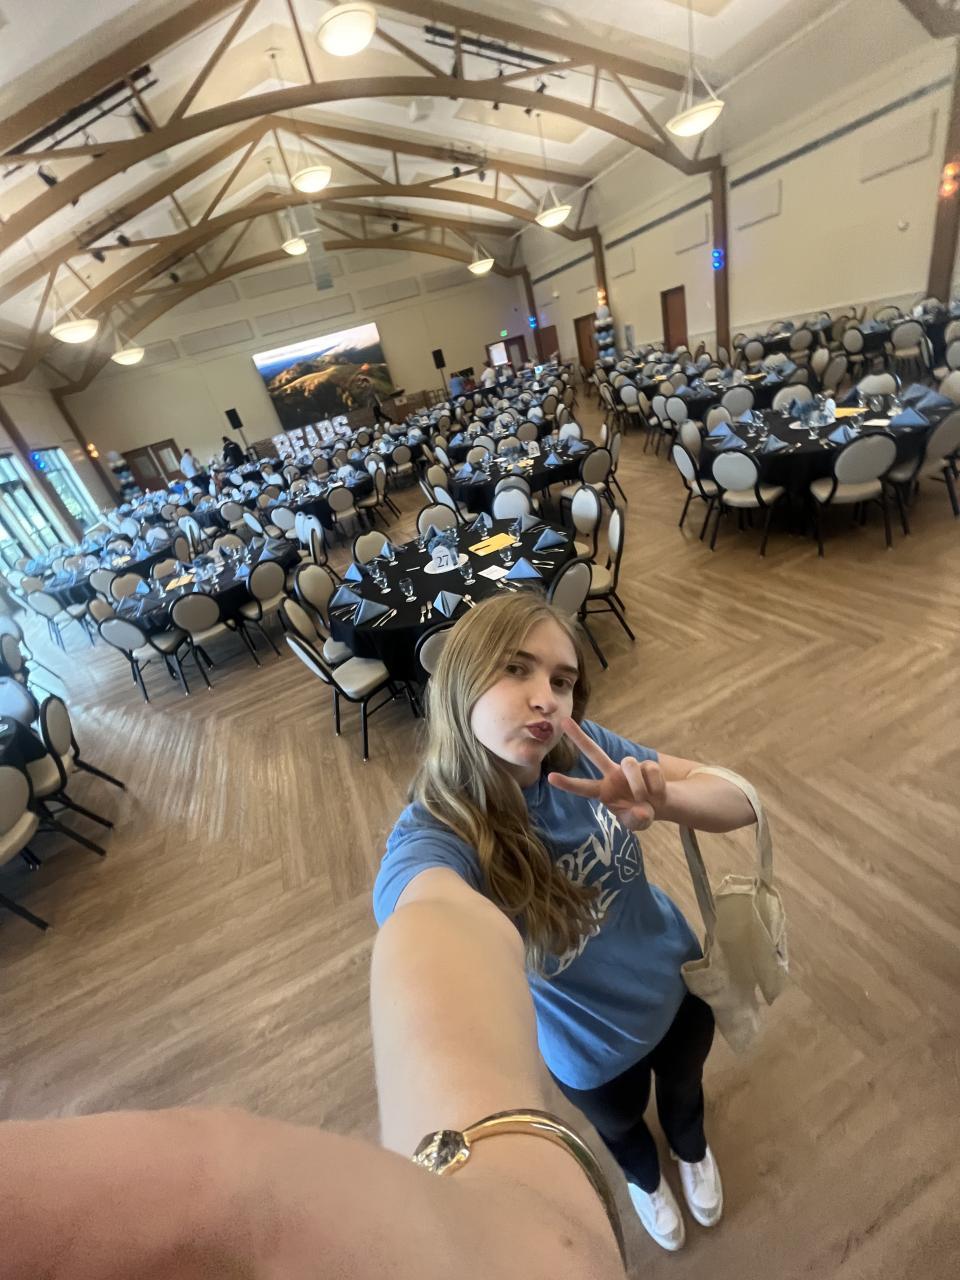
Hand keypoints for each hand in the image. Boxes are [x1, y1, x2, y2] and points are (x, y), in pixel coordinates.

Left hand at [547, 718, 666, 831]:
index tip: (550, 777)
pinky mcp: (646, 764)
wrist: (662, 805)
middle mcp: (612, 775)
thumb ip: (636, 821)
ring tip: (643, 798)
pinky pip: (650, 770)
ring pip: (630, 764)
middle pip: (594, 752)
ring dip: (638, 784)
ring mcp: (629, 768)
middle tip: (564, 720)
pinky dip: (655, 786)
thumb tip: (641, 812)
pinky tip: (656, 793)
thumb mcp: (637, 823)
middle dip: (579, 737)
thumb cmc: (641, 814)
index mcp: (604, 791)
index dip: (568, 784)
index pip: (583, 787)